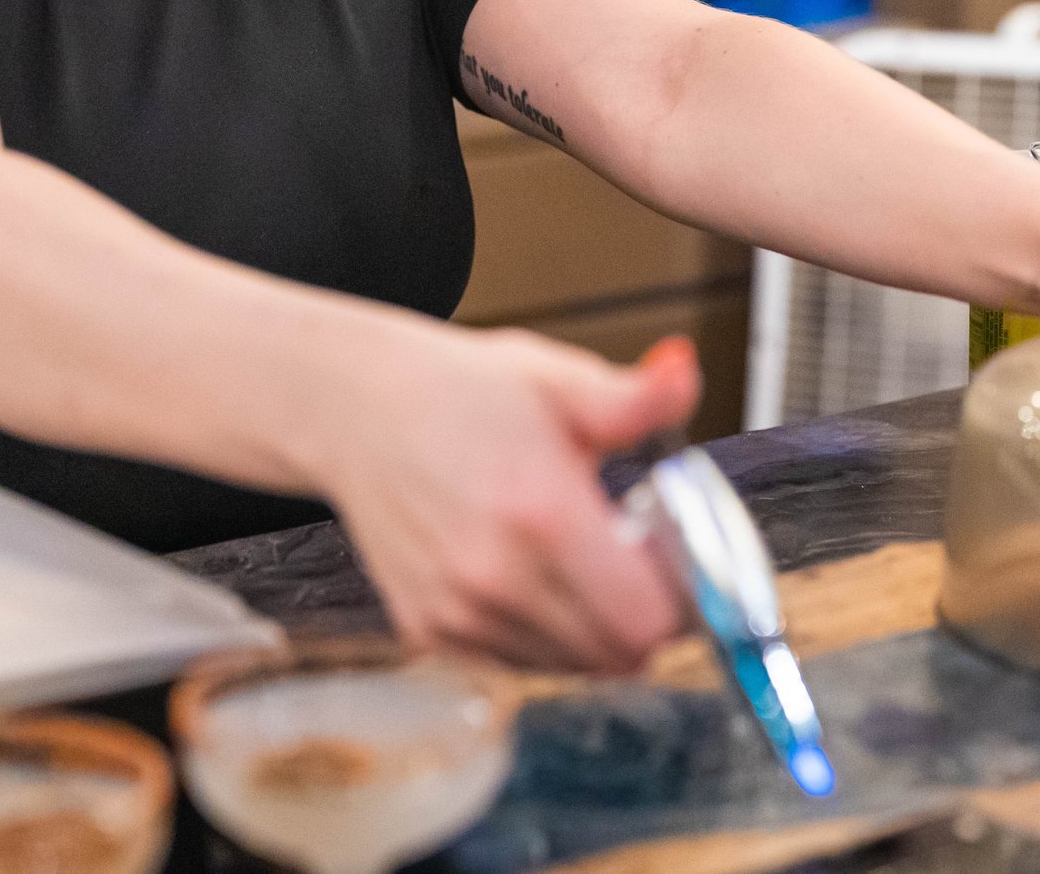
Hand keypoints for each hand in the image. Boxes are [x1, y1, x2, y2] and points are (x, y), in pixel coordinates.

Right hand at [315, 327, 701, 672]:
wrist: (353, 410)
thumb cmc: (460, 392)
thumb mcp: (556, 380)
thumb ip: (634, 396)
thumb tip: (686, 370)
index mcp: (543, 516)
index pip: (648, 620)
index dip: (680, 596)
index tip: (673, 559)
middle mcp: (497, 579)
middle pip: (618, 657)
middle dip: (643, 616)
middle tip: (633, 561)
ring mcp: (458, 613)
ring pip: (570, 668)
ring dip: (592, 632)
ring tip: (579, 564)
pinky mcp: (428, 630)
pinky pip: (517, 665)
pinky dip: (542, 638)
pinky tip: (533, 578)